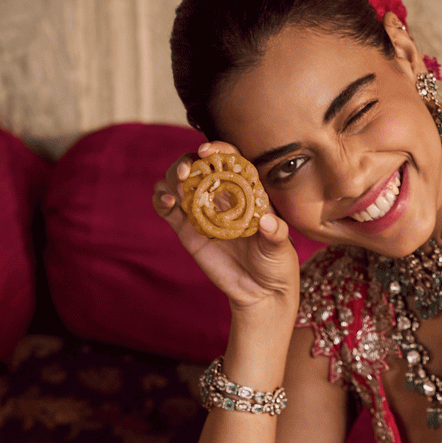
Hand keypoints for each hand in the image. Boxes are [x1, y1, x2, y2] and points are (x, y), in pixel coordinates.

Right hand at [152, 141, 299, 315]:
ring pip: (179, 182)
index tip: (207, 152)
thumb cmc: (276, 264)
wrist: (260, 292)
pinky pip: (167, 208)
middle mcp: (221, 195)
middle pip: (199, 166)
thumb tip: (267, 222)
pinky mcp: (187, 229)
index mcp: (245, 190)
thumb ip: (275, 234)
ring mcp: (202, 211)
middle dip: (188, 162)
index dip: (217, 149)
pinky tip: (166, 203)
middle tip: (185, 174)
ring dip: (171, 178)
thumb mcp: (280, 248)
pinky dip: (160, 200)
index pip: (229, 159)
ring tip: (176, 192)